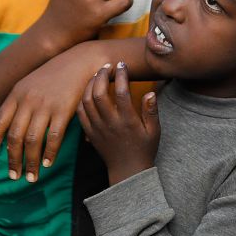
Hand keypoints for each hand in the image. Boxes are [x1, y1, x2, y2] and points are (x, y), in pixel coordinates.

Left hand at [0, 41, 114, 182]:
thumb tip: (7, 129)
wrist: (79, 61)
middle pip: (14, 136)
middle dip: (12, 160)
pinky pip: (53, 137)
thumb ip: (18, 104)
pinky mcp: (63, 110)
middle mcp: (27, 100)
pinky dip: (49, 153)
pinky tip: (47, 164)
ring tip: (31, 177)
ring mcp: (45, 105)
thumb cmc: (54, 76)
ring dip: (30, 162)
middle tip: (13, 176)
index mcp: (16, 94)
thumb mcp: (29, 84)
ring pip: (32, 141)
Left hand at [76, 62, 158, 184]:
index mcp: (127, 121)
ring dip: (90, 84)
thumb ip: (151, 111)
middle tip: (107, 66)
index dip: (121, 75)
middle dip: (102, 75)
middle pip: (99, 93)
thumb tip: (150, 92)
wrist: (128, 171)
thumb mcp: (154, 131)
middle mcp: (110, 124)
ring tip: (98, 74)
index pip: (122, 93)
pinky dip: (82, 98)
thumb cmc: (144, 149)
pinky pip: (80, 112)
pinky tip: (89, 90)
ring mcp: (97, 128)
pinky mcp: (90, 133)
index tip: (122, 64)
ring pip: (87, 101)